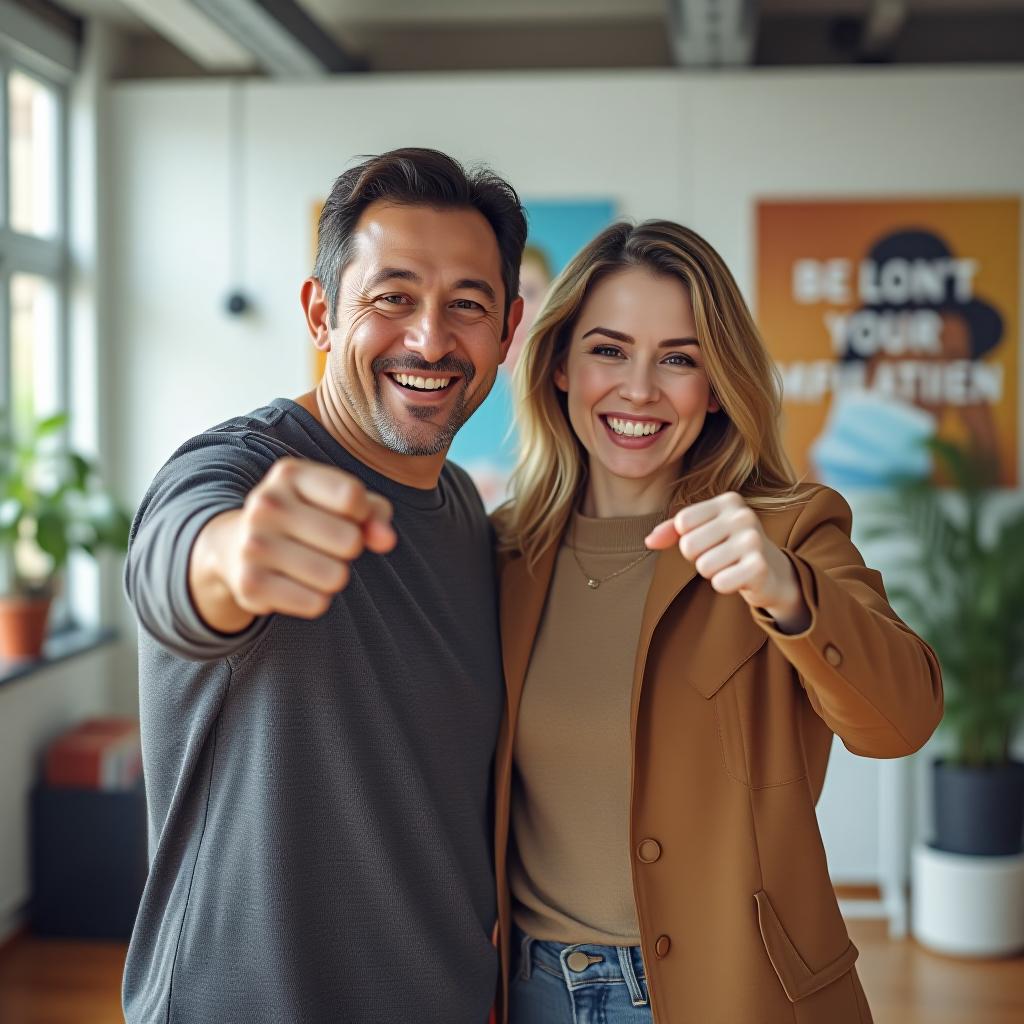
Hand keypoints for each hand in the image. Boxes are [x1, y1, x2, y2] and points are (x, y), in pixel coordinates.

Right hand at [190, 458, 396, 631]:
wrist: (235, 545)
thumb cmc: (306, 517)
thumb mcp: (339, 502)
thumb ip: (374, 513)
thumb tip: (386, 539)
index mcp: (290, 474)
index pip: (352, 497)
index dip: (362, 514)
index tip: (347, 514)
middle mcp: (266, 504)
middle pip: (350, 541)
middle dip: (350, 548)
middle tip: (326, 544)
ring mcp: (254, 544)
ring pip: (336, 576)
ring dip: (335, 576)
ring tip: (311, 563)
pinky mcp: (250, 584)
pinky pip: (315, 603)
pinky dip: (316, 599)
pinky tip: (294, 583)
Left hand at [645, 492, 809, 632]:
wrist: (771, 572)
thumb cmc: (728, 547)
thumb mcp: (702, 530)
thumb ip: (671, 531)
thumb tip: (649, 541)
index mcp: (729, 501)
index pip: (682, 523)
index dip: (687, 538)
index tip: (708, 540)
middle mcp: (743, 515)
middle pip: (688, 545)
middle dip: (698, 558)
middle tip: (720, 556)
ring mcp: (754, 540)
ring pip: (703, 567)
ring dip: (712, 573)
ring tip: (730, 566)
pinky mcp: (760, 567)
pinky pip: (719, 583)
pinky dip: (724, 585)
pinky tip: (739, 578)